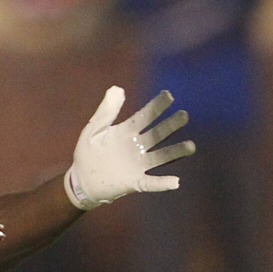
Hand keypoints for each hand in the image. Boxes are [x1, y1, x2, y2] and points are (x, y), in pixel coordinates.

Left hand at [64, 87, 194, 210]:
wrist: (81, 180)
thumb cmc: (87, 153)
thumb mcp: (93, 129)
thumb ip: (106, 111)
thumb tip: (117, 88)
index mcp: (127, 131)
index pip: (145, 116)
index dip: (156, 106)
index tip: (168, 95)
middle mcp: (137, 146)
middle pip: (158, 134)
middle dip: (171, 125)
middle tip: (184, 115)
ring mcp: (138, 164)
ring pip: (160, 156)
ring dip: (175, 152)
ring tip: (191, 146)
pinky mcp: (135, 181)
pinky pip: (151, 182)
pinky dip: (162, 183)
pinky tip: (175, 182)